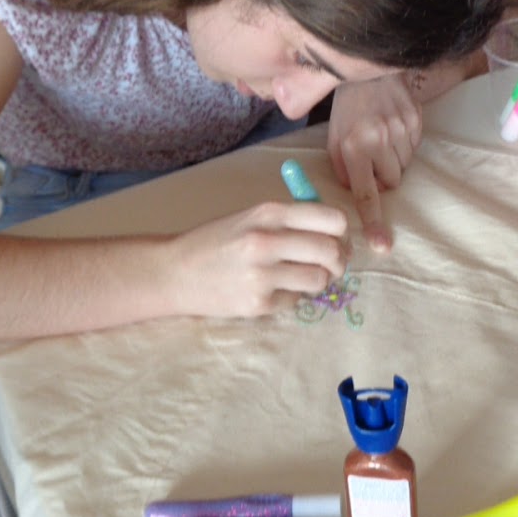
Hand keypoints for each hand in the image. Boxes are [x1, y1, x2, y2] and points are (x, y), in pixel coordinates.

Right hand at [165, 202, 349, 317]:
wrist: (175, 272)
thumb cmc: (217, 241)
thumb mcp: (251, 217)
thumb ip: (291, 220)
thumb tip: (338, 232)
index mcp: (269, 213)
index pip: (332, 219)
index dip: (342, 231)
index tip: (338, 238)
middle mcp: (267, 241)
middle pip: (331, 251)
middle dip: (338, 260)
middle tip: (331, 264)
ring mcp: (262, 275)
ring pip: (319, 279)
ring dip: (317, 280)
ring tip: (300, 277)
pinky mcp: (258, 303)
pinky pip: (295, 300)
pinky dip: (291, 296)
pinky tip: (272, 289)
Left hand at [327, 72, 421, 252]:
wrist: (368, 71)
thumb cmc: (347, 108)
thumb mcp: (334, 138)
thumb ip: (342, 168)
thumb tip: (356, 192)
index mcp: (353, 147)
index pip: (366, 192)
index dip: (374, 220)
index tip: (382, 244)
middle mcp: (379, 139)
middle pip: (392, 182)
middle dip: (383, 176)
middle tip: (372, 155)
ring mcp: (402, 129)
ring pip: (405, 166)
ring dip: (394, 159)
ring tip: (382, 135)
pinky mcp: (417, 120)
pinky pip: (415, 148)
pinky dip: (405, 144)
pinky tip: (393, 125)